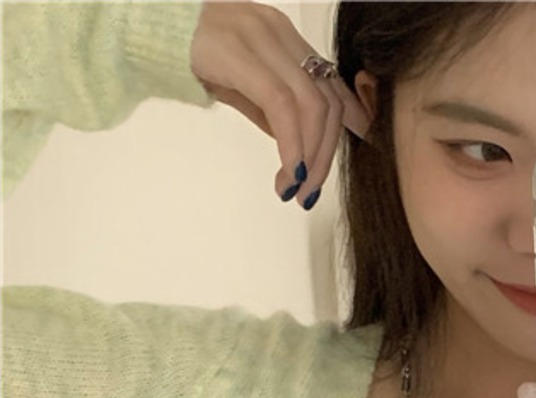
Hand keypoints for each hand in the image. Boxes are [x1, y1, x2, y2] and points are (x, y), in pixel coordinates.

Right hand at [190, 1, 370, 207]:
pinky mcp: (238, 51)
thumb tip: (295, 144)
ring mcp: (259, 36)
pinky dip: (292, 145)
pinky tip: (287, 173)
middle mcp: (278, 31)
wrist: (134, 28)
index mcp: (282, 35)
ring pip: (310, 105)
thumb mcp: (238, 83)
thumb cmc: (184, 55)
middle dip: (326, 153)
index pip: (330, 82)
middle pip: (326, 99)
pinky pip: (281, 106)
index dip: (352, 120)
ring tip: (295, 189)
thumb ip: (270, 108)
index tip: (360, 152)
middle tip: (310, 190)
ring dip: (310, 157)